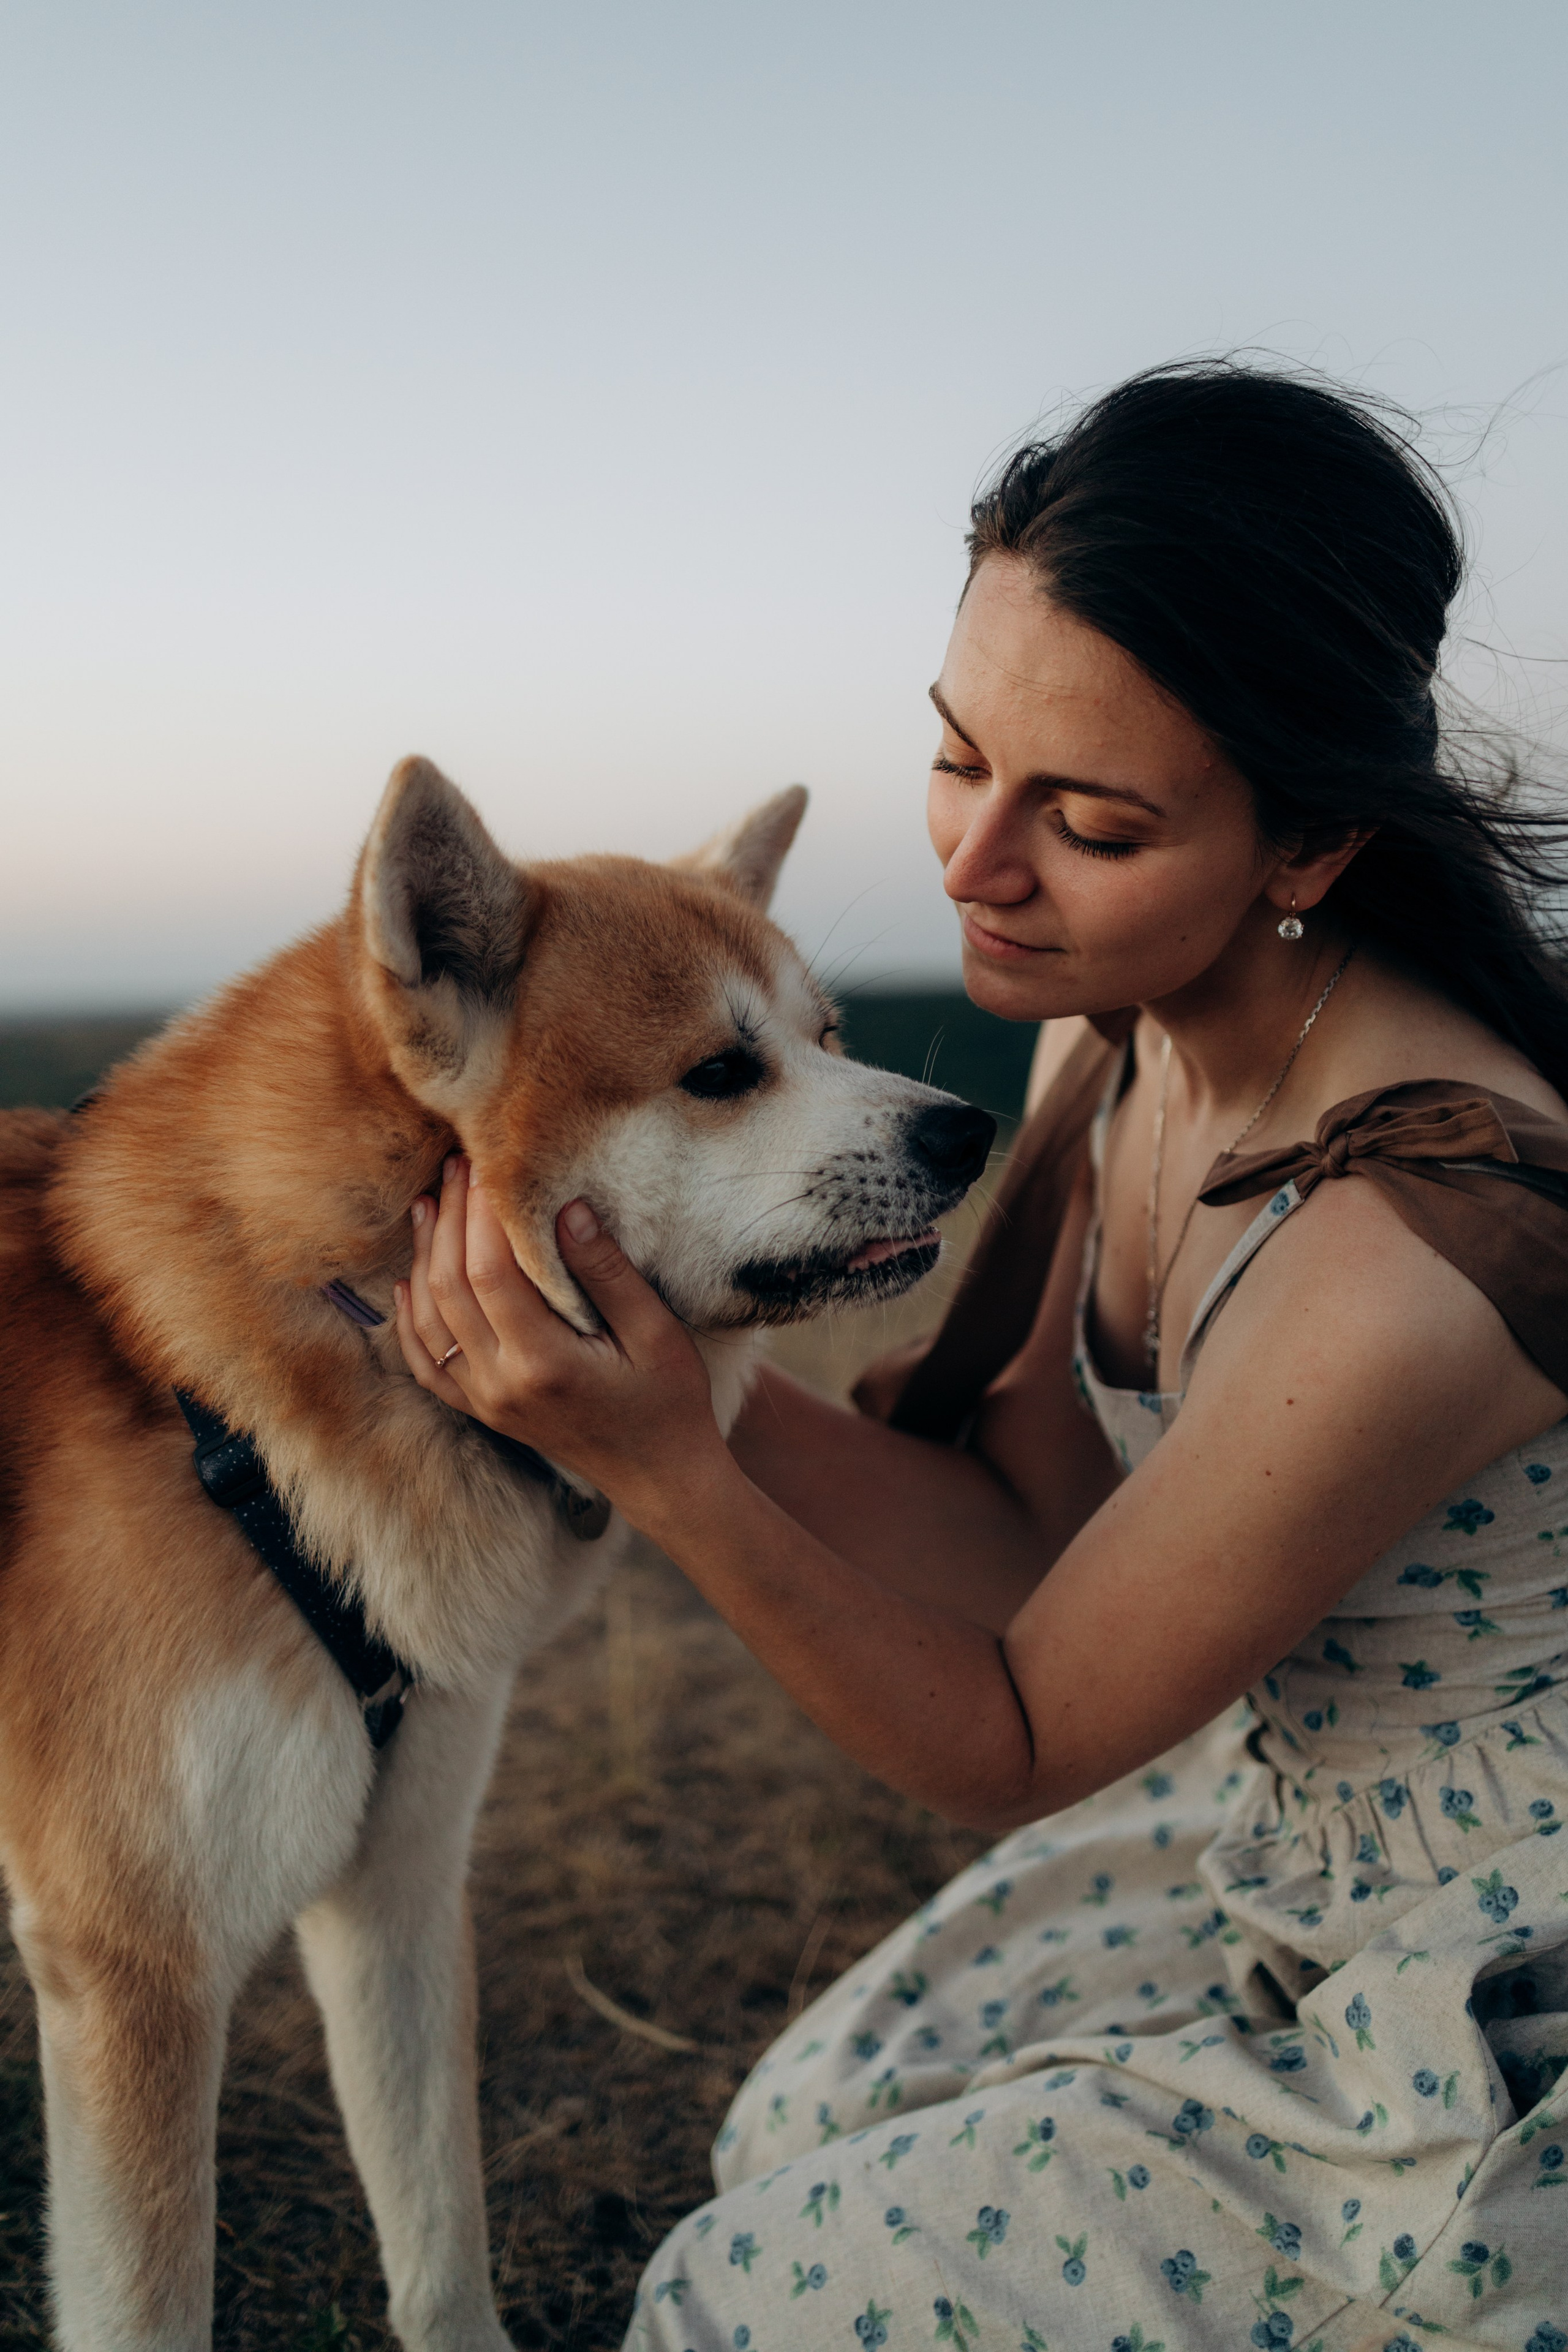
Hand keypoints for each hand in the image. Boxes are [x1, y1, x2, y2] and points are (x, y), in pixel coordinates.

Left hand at [394, 1155, 726, 1518]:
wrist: (661, 1477)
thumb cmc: (669, 1403)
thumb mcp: (656, 1333)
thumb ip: (607, 1273)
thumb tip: (565, 1208)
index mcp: (543, 1364)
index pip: (491, 1273)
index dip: (481, 1213)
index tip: (489, 1163)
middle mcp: (500, 1385)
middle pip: (451, 1287)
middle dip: (452, 1219)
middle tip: (457, 1164)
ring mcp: (485, 1402)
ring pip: (431, 1319)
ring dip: (426, 1257)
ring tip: (429, 1203)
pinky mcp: (482, 1410)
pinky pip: (427, 1362)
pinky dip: (412, 1318)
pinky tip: (410, 1281)